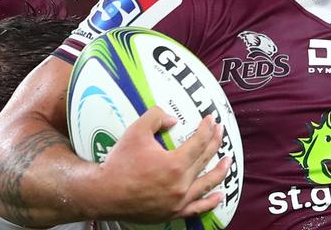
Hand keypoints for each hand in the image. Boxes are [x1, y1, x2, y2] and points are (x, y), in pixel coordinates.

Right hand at [91, 107, 228, 221]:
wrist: (103, 193)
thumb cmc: (119, 162)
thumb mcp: (137, 131)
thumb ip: (157, 117)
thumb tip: (173, 120)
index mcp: (175, 163)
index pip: (200, 142)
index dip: (207, 128)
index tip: (210, 119)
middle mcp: (181, 184)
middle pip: (206, 159)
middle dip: (215, 142)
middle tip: (220, 131)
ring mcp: (178, 200)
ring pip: (207, 184)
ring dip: (220, 170)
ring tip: (227, 161)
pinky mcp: (172, 212)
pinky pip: (197, 208)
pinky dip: (210, 202)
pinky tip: (218, 196)